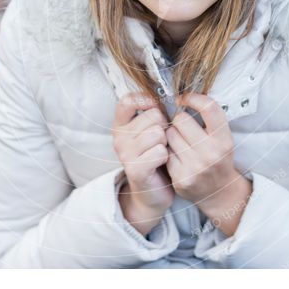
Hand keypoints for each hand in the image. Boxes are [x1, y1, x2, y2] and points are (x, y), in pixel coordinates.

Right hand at [111, 93, 174, 235]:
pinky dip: (167, 157)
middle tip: (162, 140)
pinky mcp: (135, 169)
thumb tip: (169, 95)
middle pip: (152, 115)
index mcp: (121, 124)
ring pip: (158, 133)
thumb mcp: (151, 130)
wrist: (153, 192)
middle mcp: (119, 137)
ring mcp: (125, 154)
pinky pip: (159, 151)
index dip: (146, 100)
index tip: (158, 109)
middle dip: (164, 126)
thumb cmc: (156, 156)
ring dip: (167, 143)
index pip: (127, 100)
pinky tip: (162, 163)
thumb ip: (154, 113)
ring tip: (162, 152)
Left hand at [164, 93, 251, 232]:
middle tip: (184, 129)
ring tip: (180, 144)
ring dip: (171, 135)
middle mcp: (212, 152)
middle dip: (179, 121)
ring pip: (169, 134)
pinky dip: (168, 152)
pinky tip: (176, 158)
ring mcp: (196, 166)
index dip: (193, 98)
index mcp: (224, 139)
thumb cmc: (217, 157)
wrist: (219, 192)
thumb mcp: (222, 137)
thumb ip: (208, 118)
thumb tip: (181, 95)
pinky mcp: (181, 178)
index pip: (209, 107)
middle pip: (181, 119)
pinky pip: (165, 152)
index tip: (184, 98)